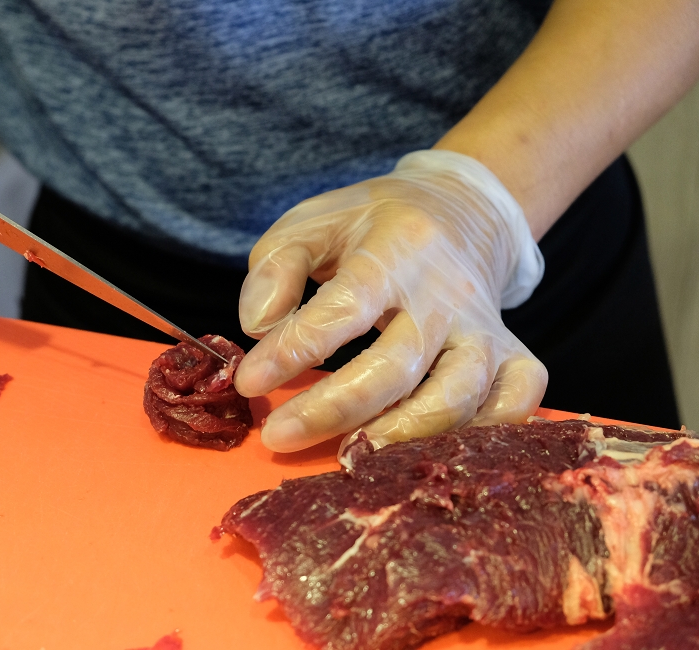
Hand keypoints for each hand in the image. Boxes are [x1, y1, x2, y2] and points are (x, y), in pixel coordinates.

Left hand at [233, 150, 547, 451]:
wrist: (460, 208)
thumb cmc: (372, 224)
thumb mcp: (313, 223)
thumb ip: (276, 267)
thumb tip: (258, 326)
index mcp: (394, 249)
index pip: (345, 308)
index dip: (295, 350)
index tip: (249, 381)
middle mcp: (446, 292)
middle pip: (398, 365)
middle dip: (334, 409)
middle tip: (278, 436)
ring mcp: (484, 326)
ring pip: (457, 395)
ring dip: (402, 435)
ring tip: (348, 457)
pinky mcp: (512, 351)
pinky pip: (516, 401)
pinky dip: (483, 434)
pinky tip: (428, 452)